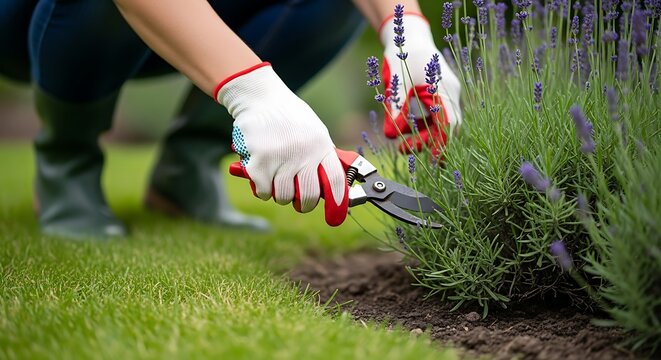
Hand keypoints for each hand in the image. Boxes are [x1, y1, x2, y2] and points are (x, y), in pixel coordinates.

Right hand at [215, 63, 348, 225]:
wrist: (260, 97)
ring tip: (276, 179)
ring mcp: (281, 158)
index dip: (337, 202)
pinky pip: (263, 191)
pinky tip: (262, 175)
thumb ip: (321, 156)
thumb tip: (333, 187)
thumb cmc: (289, 117)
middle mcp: (304, 153)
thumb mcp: (314, 131)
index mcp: (321, 146)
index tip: (334, 216)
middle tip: (299, 202)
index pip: (335, 181)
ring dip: (278, 194)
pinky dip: (262, 189)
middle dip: (303, 204)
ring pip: (283, 196)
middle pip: (308, 196)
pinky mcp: (259, 161)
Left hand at [380, 13, 461, 153]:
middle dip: (429, 143)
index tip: (432, 159)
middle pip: (448, 127)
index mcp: (442, 89)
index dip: (442, 144)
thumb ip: (395, 109)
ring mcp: (448, 92)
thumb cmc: (402, 56)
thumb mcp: (395, 84)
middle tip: (404, 149)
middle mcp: (450, 92)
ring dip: (426, 135)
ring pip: (443, 122)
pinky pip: (439, 115)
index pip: (448, 124)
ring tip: (405, 143)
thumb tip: (392, 136)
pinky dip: (427, 125)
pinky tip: (411, 128)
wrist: (410, 36)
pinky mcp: (442, 93)